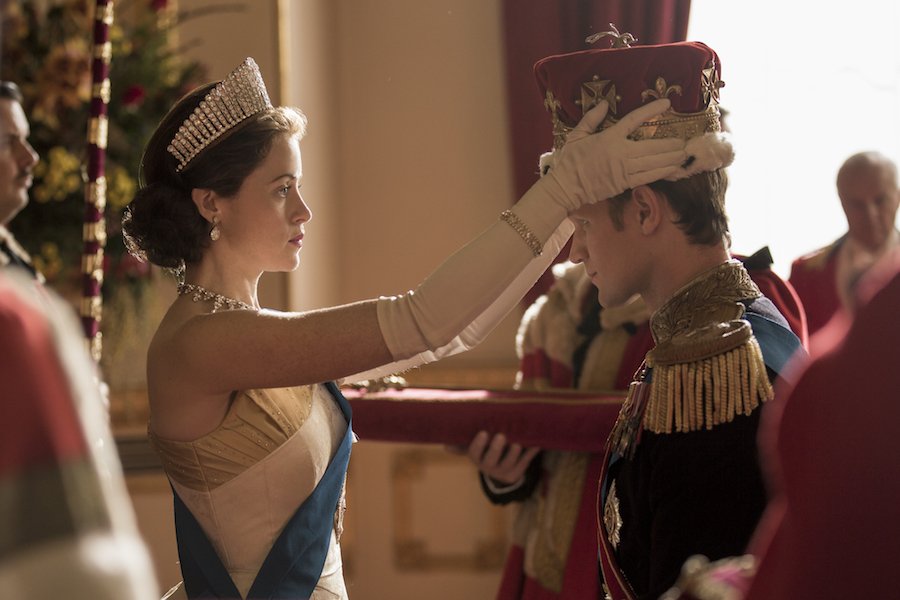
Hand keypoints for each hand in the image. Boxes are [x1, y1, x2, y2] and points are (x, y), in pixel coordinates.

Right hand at [446, 430, 540, 484]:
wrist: (501, 469)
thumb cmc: (487, 450)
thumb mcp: (476, 448)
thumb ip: (463, 445)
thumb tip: (445, 445)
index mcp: (477, 459)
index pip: (474, 454)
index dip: (478, 445)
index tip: (484, 433)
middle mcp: (488, 468)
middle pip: (490, 461)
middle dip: (496, 449)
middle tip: (501, 436)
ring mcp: (503, 473)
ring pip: (508, 465)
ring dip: (513, 454)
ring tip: (518, 443)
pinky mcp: (516, 475)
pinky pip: (524, 464)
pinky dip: (530, 454)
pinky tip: (536, 445)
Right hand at [541, 98, 686, 208]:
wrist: (566, 187)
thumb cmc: (570, 161)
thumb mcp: (577, 135)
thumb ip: (592, 118)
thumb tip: (606, 103)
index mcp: (610, 138)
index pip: (634, 120)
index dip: (652, 110)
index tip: (667, 104)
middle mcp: (620, 153)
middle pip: (652, 146)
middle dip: (671, 144)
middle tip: (684, 142)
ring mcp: (624, 170)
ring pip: (654, 163)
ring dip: (671, 159)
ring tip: (683, 155)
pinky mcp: (625, 184)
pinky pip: (648, 177)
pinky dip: (663, 172)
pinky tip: (672, 169)